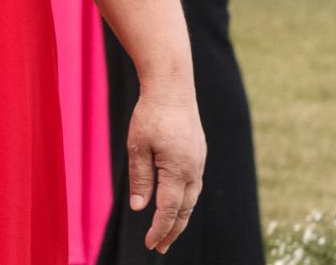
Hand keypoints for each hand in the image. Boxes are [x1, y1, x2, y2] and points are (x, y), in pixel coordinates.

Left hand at [126, 89, 205, 253]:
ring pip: (191, 199)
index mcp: (178, 170)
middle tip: (160, 248)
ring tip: (167, 231)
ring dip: (180, 217)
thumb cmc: (151, 114)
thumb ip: (140, 179)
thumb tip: (140, 208)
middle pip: (184, 210)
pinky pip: (193, 185)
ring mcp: (198, 162)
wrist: (172, 88)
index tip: (150, 245)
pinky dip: (184, 200)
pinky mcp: (198, 154)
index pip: (169, 210)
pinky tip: (175, 203)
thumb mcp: (137, 146)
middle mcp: (193, 170)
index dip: (159, 230)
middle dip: (172, 231)